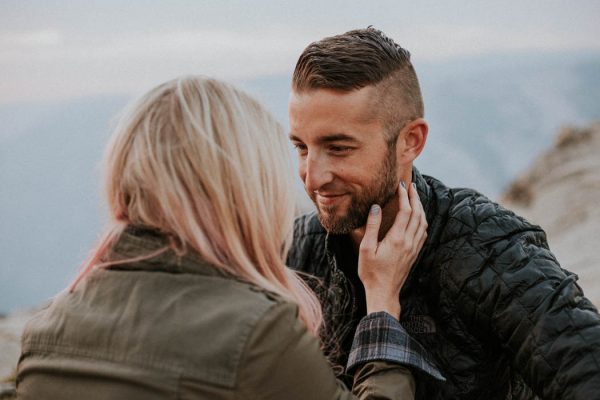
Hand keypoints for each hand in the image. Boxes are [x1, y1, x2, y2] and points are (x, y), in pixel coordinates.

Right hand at [358, 182, 427, 319]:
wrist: (383, 292)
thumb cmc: (371, 272)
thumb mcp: (366, 248)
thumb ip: (372, 226)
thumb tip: (376, 207)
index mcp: (397, 238)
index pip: (405, 210)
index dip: (404, 195)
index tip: (400, 184)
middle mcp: (409, 242)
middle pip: (417, 214)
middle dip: (415, 197)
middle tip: (410, 185)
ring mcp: (413, 248)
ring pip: (423, 222)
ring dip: (420, 208)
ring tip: (415, 197)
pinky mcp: (414, 253)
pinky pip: (423, 232)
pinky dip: (422, 220)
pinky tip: (417, 218)